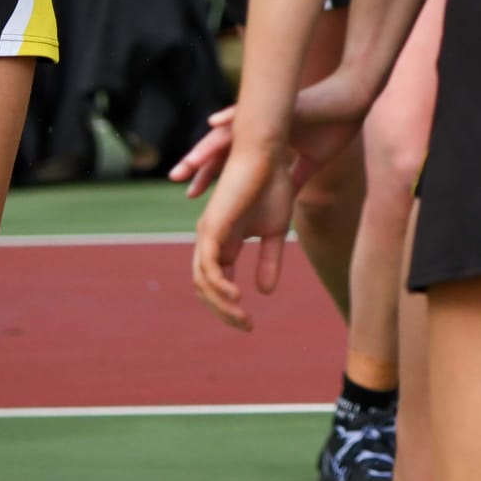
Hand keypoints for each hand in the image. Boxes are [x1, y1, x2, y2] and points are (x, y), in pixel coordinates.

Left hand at [171, 69, 364, 200]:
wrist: (355, 100)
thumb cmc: (336, 126)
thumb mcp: (312, 162)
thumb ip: (295, 178)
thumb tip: (286, 202)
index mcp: (267, 139)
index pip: (231, 161)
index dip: (212, 176)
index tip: (192, 195)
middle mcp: (263, 125)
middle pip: (224, 147)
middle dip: (199, 163)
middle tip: (175, 178)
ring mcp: (271, 112)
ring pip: (232, 130)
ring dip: (208, 146)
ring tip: (188, 161)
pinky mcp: (281, 103)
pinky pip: (253, 108)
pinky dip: (233, 116)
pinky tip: (214, 123)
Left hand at [191, 137, 299, 331]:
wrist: (267, 154)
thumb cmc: (271, 185)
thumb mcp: (275, 231)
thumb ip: (269, 260)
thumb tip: (264, 292)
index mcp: (223, 241)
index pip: (216, 283)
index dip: (228, 305)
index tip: (248, 321)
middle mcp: (209, 240)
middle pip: (205, 288)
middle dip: (222, 312)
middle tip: (244, 326)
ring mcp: (208, 235)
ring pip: (204, 283)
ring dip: (221, 306)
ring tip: (243, 318)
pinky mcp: (212, 229)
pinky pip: (209, 269)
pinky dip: (219, 288)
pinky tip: (238, 298)